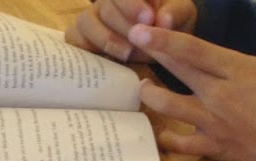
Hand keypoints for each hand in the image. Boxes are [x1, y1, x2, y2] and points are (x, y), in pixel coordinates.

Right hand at [65, 1, 195, 64]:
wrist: (162, 40)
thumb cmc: (171, 21)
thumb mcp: (181, 13)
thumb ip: (175, 13)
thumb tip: (164, 21)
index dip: (131, 4)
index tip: (148, 19)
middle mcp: (106, 0)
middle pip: (105, 8)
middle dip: (123, 25)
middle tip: (139, 40)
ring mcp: (91, 18)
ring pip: (85, 22)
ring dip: (105, 39)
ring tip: (126, 53)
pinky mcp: (82, 38)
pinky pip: (73, 40)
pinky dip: (85, 49)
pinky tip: (104, 59)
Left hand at [132, 4, 255, 160]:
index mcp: (236, 69)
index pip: (194, 49)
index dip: (165, 40)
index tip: (143, 31)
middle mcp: (220, 93)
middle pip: (179, 70)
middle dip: (153, 54)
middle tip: (132, 43)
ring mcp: (213, 123)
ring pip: (171, 107)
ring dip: (152, 96)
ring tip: (143, 88)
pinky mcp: (212, 148)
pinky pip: (180, 145)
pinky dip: (166, 140)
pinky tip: (158, 133)